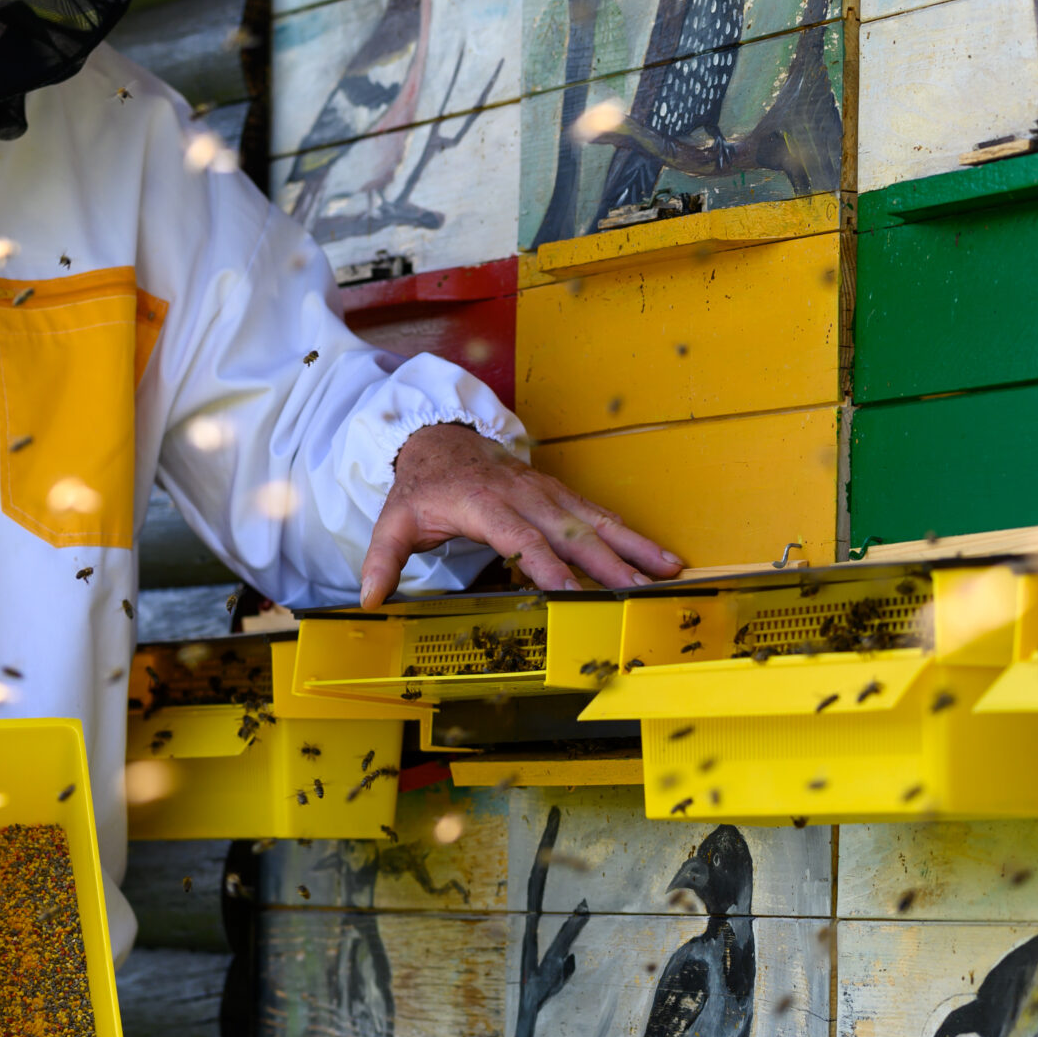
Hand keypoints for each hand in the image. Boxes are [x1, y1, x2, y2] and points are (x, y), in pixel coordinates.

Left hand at [359, 423, 684, 606]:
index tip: (571, 593)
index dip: (546, 565)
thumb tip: (369, 600)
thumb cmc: (422, 486)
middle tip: (637, 592)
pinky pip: (600, 514)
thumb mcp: (394, 520)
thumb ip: (382, 561)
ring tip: (668, 570)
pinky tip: (660, 554)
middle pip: (569, 533)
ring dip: (633, 547)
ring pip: (595, 521)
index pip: (520, 538)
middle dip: (607, 564)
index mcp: (484, 504)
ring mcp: (547, 493)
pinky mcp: (560, 494)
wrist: (439, 436)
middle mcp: (524, 495)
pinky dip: (631, 534)